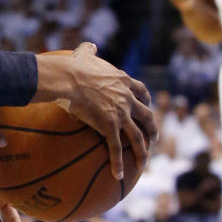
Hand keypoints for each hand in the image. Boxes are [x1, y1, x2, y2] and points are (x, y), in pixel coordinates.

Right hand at [39, 43, 155, 180]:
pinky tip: (118, 175)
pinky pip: (116, 148)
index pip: (141, 90)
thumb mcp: (84, 54)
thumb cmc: (73, 66)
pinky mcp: (110, 126)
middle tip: (154, 138)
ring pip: (138, 136)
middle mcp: (126, 98)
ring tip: (144, 162)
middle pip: (146, 116)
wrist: (68, 78)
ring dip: (143, 150)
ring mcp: (120, 113)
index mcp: (122, 81)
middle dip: (152, 128)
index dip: (147, 100)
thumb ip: (90, 50)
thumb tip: (91, 45)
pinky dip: (119, 163)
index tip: (148, 105)